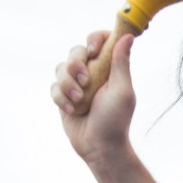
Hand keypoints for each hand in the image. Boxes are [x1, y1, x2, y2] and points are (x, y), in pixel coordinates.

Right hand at [51, 31, 135, 162]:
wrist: (99, 147)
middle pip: (76, 50)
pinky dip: (61, 98)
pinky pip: (54, 87)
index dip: (95, 38)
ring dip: (68, 84)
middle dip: (76, 64)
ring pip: (61, 67)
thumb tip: (128, 35)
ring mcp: (76, 84)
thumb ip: (121, 63)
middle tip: (86, 82)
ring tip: (79, 101)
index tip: (93, 49)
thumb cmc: (115, 121)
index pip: (100, 40)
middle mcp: (92, 72)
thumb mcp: (122, 91)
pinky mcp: (63, 97)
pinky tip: (71, 110)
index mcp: (109, 68)